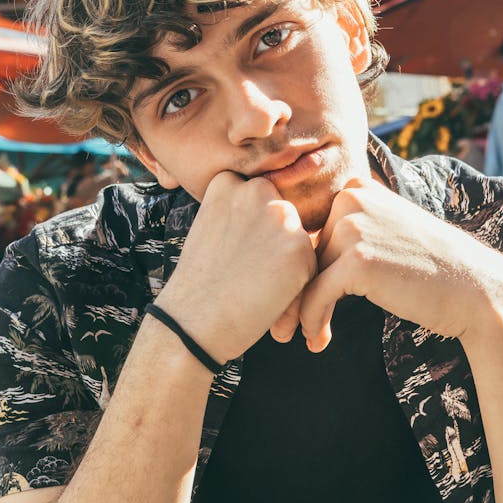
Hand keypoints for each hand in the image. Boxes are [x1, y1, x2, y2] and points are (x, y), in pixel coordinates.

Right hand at [157, 171, 316, 362]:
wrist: (191, 321)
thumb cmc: (200, 281)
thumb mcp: (212, 226)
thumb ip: (243, 210)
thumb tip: (283, 212)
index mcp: (230, 180)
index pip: (261, 199)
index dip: (251, 231)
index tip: (231, 252)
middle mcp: (257, 190)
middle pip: (283, 218)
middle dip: (273, 246)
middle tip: (243, 273)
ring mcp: (281, 217)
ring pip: (299, 242)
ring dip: (286, 266)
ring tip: (252, 286)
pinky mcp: (300, 248)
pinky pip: (312, 267)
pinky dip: (296, 288)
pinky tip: (267, 299)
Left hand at [299, 177, 502, 350]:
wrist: (475, 289)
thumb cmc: (432, 268)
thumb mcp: (388, 230)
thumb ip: (352, 228)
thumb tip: (299, 255)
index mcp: (358, 188)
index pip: (314, 231)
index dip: (305, 269)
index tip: (303, 300)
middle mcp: (352, 198)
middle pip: (306, 254)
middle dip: (299, 292)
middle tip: (295, 327)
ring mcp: (354, 227)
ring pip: (307, 276)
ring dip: (303, 312)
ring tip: (308, 338)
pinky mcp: (356, 261)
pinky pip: (315, 296)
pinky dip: (312, 321)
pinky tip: (318, 341)